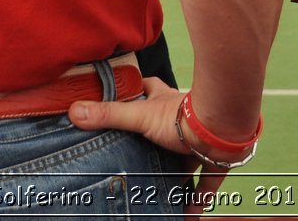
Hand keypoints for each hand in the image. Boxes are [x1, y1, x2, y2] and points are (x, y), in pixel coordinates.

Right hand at [70, 80, 238, 218]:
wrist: (222, 128)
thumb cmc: (182, 117)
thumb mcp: (140, 115)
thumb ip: (110, 114)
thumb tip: (75, 111)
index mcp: (164, 103)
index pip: (149, 89)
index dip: (138, 91)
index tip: (124, 97)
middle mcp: (182, 121)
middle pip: (164, 129)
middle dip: (153, 143)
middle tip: (138, 159)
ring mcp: (199, 141)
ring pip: (185, 159)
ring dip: (176, 177)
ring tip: (161, 194)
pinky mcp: (214, 161)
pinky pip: (206, 184)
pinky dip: (197, 200)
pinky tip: (187, 215)